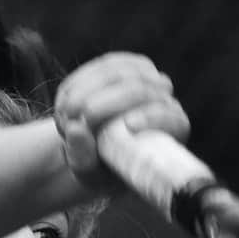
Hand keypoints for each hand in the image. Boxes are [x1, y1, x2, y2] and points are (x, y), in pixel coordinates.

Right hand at [54, 52, 190, 193]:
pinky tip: (66, 99)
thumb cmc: (98, 169)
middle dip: (108, 101)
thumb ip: (84, 157)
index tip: (129, 126)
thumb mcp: (90, 173)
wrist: (91, 150)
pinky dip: (81, 81)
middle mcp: (163, 99)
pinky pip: (103, 65)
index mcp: (170, 131)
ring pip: (120, 71)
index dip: (153, 118)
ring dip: (88, 90)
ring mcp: (145, 76)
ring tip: (66, 113)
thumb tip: (76, 128)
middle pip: (141, 88)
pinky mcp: (123, 64)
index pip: (172, 118)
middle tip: (76, 118)